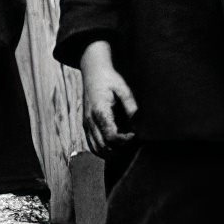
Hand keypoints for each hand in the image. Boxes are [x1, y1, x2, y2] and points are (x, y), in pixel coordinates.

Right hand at [79, 42, 136, 156]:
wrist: (92, 71)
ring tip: (124, 146)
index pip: (111, 137)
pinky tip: (113, 146)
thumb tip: (137, 124)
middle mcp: (90, 120)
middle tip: (131, 142)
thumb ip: (131, 107)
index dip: (125, 141)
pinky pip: (91, 144)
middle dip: (119, 149)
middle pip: (103, 147)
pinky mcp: (85, 124)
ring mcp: (86, 123)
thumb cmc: (109, 79)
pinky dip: (102, 149)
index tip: (135, 135)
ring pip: (96, 148)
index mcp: (100, 111)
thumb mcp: (123, 89)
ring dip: (111, 152)